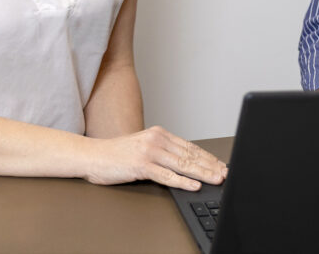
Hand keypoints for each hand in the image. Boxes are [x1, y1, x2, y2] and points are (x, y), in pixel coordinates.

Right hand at [83, 126, 227, 190]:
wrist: (93, 155)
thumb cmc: (117, 155)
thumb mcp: (143, 147)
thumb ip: (162, 152)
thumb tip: (184, 163)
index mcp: (159, 134)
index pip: (190, 147)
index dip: (207, 157)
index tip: (221, 165)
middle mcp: (157, 140)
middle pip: (190, 155)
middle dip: (210, 166)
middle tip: (225, 173)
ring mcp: (149, 152)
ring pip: (182, 164)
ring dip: (202, 173)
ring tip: (216, 179)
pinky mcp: (141, 165)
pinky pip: (166, 175)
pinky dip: (182, 181)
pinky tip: (193, 185)